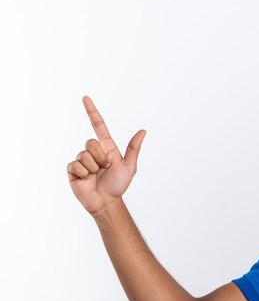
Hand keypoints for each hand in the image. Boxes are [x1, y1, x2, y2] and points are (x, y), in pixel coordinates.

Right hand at [67, 96, 146, 214]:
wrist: (106, 201)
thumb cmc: (118, 185)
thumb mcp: (129, 166)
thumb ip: (133, 148)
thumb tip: (143, 131)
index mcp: (106, 148)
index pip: (98, 126)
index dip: (92, 112)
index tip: (85, 98)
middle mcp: (93, 151)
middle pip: (91, 142)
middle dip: (100, 157)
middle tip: (105, 169)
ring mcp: (82, 160)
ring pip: (84, 155)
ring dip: (93, 167)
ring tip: (97, 176)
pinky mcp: (73, 170)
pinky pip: (76, 165)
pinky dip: (84, 173)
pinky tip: (87, 180)